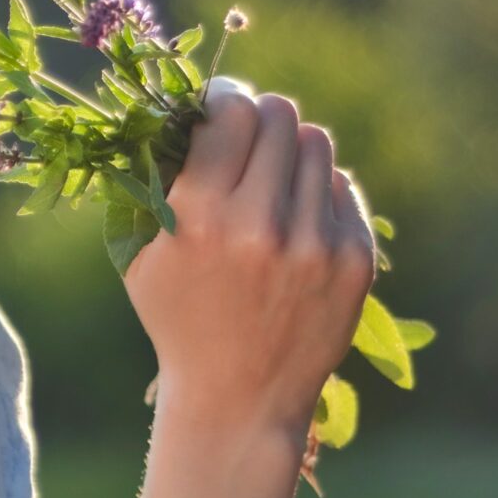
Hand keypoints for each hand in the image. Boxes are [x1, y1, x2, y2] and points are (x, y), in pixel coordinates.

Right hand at [123, 77, 376, 444]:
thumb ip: (156, 183)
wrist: (239, 400)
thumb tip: (183, 113)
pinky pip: (341, 187)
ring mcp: (315, 243)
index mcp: (200, 217)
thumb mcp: (142, 254)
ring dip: (291, 149)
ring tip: (273, 174)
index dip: (223, 98)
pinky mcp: (355, 260)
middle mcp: (261, 224)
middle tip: (248, 135)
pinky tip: (296, 217)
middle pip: (279, 116)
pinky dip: (316, 190)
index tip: (218, 104)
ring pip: (316, 143)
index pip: (231, 112)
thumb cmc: (178, 319)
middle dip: (260, 117)